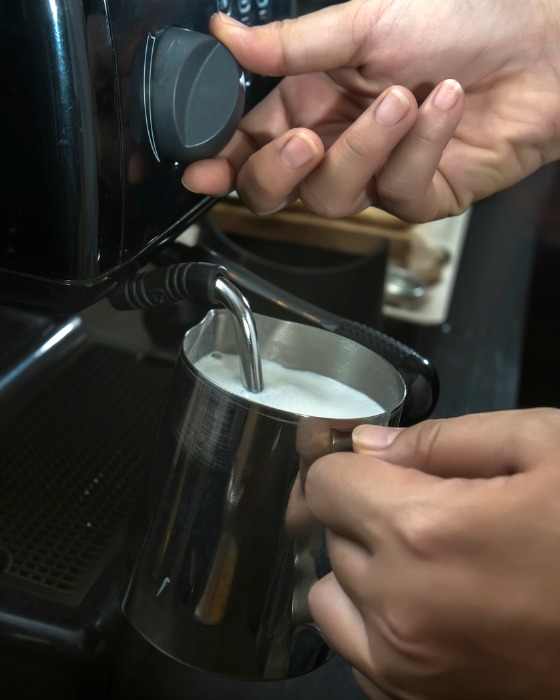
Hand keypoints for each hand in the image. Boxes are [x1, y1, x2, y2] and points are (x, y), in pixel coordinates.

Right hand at [182, 0, 559, 221]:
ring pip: (334, 197)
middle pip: (278, 190)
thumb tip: (224, 36)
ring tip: (401, 99)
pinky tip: (443, 106)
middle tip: (303, 141)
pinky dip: (421, 146)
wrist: (542, 46)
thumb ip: (290, 45)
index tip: (200, 172)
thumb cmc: (463, 18)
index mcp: (313, 98)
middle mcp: (338, 140)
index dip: (221, 163)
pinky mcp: (418, 196)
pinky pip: (398, 193)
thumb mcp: (365, 20)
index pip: (250, 144)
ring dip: (365, 147)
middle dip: (279, 172)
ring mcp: (378, 174)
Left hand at [304, 408, 559, 698]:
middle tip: (423, 506)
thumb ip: (441, 439)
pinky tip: (430, 603)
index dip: (345, 465)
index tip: (368, 464)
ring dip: (360, 570)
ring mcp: (410, 668)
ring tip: (422, 557)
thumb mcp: (542, 445)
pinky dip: (376, 623)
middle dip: (364, 512)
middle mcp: (401, 607)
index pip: (324, 485)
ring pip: (331, 598)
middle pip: (329, 537)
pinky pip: (358, 652)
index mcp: (422, 532)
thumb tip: (368, 446)